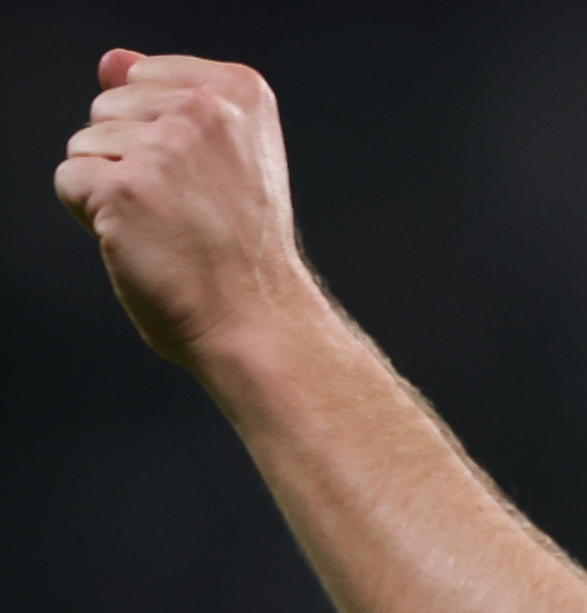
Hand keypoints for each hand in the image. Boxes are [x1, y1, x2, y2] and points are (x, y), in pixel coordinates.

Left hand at [54, 49, 318, 366]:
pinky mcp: (124, 188)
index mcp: (240, 92)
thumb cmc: (245, 255)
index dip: (159, 136)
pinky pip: (71, 182)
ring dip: (114, 192)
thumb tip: (111, 60)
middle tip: (189, 216)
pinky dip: (94, 220)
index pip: (144, 78)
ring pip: (86, 144)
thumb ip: (168, 100)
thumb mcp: (226, 157)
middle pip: (108, 106)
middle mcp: (203, 110)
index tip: (209, 185)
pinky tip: (143, 244)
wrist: (262, 325)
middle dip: (131, 160)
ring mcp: (163, 149)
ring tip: (169, 232)